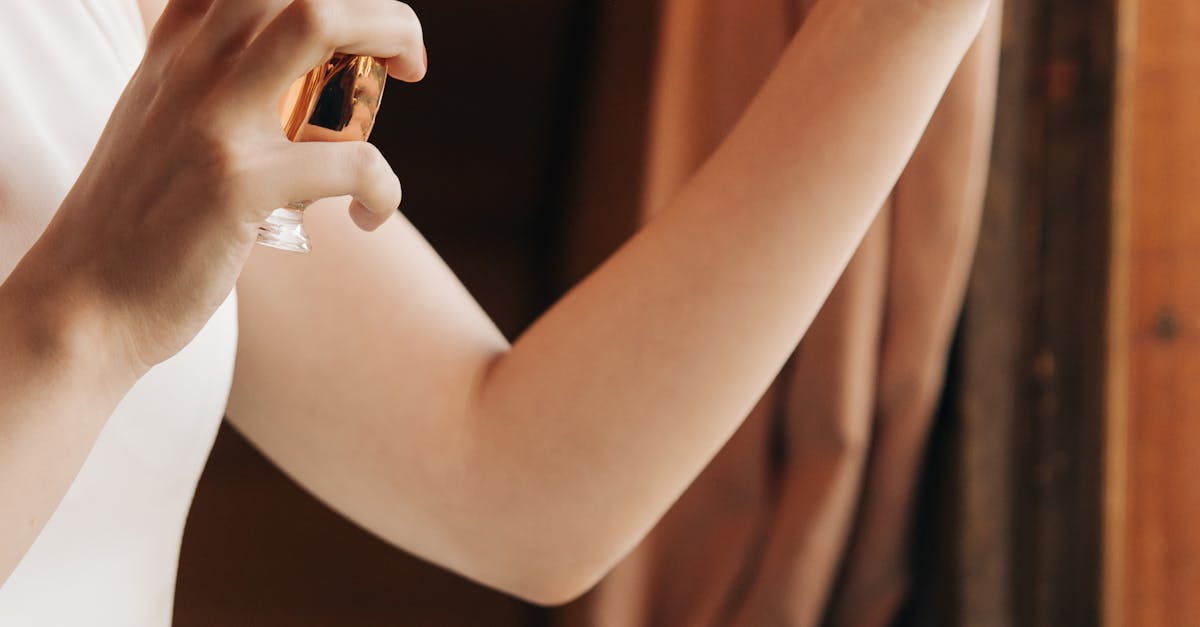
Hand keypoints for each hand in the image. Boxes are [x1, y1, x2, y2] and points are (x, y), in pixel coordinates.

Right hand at [10, 0, 424, 371]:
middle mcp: (192, 68)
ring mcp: (214, 119)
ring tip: (409, 80)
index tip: (355, 32)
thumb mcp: (157, 130)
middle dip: (374, 5)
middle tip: (403, 57)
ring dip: (392, 37)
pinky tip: (371, 216)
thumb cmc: (136, 226)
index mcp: (175, 53)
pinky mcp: (238, 182)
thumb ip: (205, 90)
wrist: (84, 305)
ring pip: (319, 21)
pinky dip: (385, 186)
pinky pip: (352, 160)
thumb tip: (280, 87)